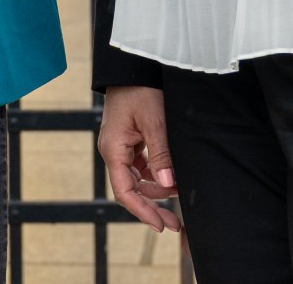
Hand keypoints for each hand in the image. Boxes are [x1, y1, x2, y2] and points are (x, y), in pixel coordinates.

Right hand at [98, 85, 179, 231]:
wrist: (131, 66)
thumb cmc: (141, 89)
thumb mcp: (155, 121)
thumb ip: (161, 154)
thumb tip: (168, 183)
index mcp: (114, 149)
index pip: (124, 192)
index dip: (142, 212)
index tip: (160, 225)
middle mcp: (114, 151)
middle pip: (131, 189)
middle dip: (152, 207)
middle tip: (174, 225)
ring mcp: (121, 146)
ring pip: (137, 179)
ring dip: (157, 190)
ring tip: (179, 195)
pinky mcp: (130, 140)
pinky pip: (141, 166)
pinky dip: (156, 174)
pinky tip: (170, 176)